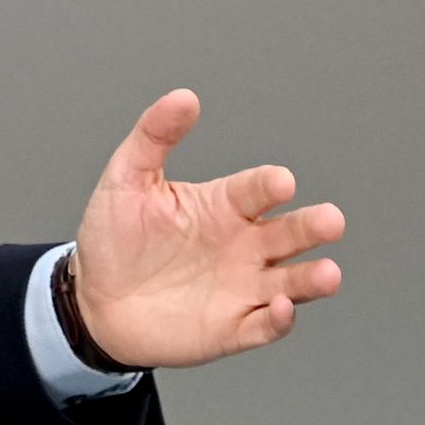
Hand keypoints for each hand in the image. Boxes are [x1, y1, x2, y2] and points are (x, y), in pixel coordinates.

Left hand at [72, 89, 344, 368]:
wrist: (94, 300)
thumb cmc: (115, 238)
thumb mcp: (127, 181)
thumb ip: (153, 137)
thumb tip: (183, 97)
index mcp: (224, 206)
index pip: (256, 190)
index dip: (269, 185)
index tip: (280, 182)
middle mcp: (244, 245)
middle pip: (290, 234)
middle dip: (312, 227)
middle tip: (330, 221)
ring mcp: (243, 287)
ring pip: (291, 282)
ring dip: (312, 279)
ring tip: (328, 273)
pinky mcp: (233, 327)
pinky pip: (265, 325)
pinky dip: (278, 319)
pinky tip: (280, 308)